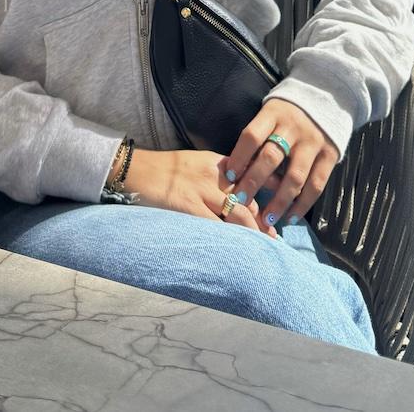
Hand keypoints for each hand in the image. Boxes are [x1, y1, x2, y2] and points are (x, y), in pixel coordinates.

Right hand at [123, 149, 278, 236]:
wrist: (135, 169)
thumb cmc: (164, 171)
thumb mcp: (195, 164)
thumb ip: (217, 176)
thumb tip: (236, 195)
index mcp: (217, 163)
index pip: (250, 179)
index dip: (266, 197)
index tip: (279, 211)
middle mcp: (213, 175)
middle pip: (247, 199)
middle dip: (263, 221)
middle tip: (275, 239)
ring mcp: (201, 190)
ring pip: (237, 213)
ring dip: (253, 232)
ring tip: (265, 249)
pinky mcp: (187, 206)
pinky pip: (215, 225)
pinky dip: (230, 238)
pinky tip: (239, 250)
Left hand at [223, 102, 336, 232]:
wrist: (327, 98)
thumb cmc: (288, 113)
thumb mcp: (270, 114)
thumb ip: (257, 138)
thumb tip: (234, 172)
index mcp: (273, 114)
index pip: (252, 136)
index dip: (239, 157)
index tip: (228, 176)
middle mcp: (293, 128)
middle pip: (271, 157)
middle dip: (253, 183)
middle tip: (241, 202)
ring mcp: (313, 142)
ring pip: (294, 176)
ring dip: (279, 201)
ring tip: (266, 219)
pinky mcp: (330, 156)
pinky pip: (316, 185)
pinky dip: (303, 205)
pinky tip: (290, 218)